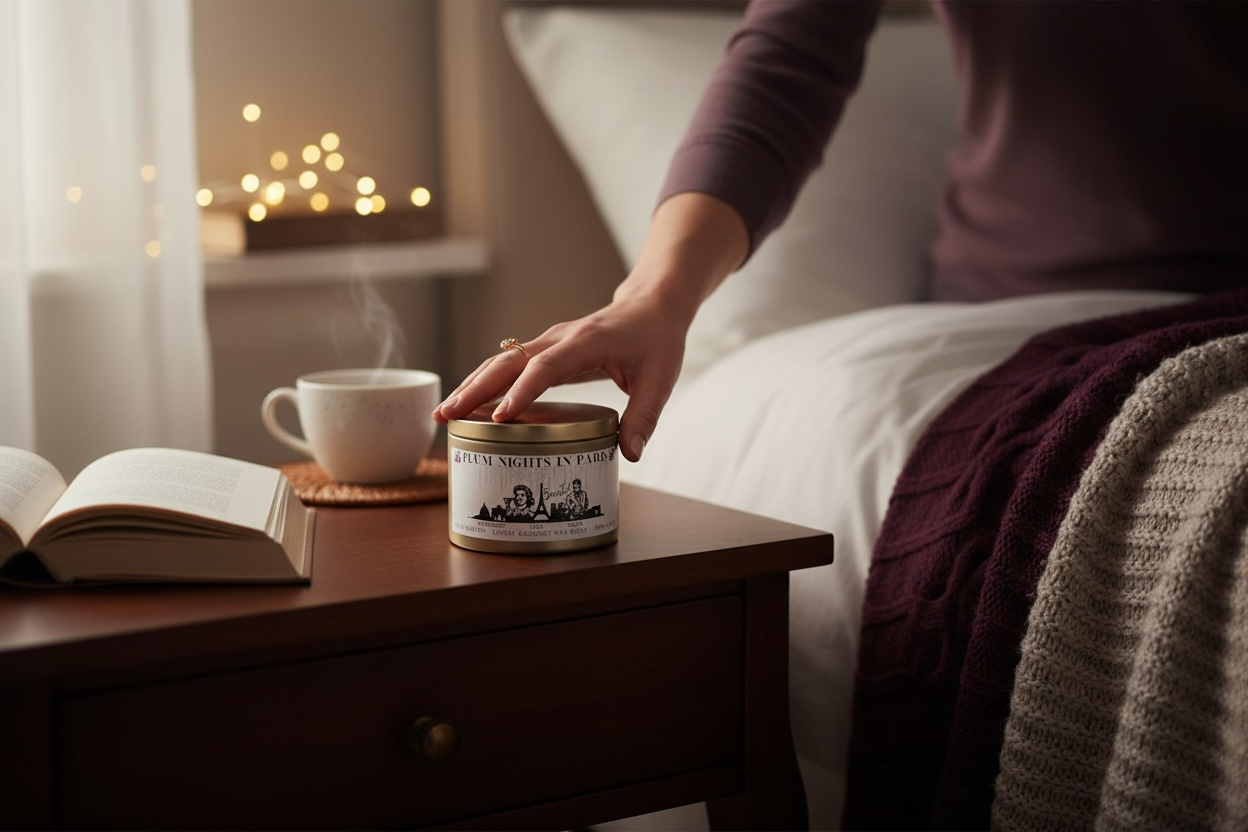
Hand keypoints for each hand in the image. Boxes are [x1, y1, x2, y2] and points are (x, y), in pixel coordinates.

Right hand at [432, 287, 689, 462]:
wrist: (651, 306)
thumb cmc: (657, 340)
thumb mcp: (661, 379)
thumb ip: (645, 416)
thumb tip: (630, 454)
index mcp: (586, 342)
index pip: (546, 367)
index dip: (522, 392)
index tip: (501, 417)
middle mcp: (560, 339)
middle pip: (507, 363)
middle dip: (475, 389)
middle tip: (446, 416)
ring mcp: (549, 342)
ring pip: (501, 363)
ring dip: (471, 386)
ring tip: (443, 415)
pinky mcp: (546, 351)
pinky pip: (509, 367)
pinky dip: (485, 384)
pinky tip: (468, 406)